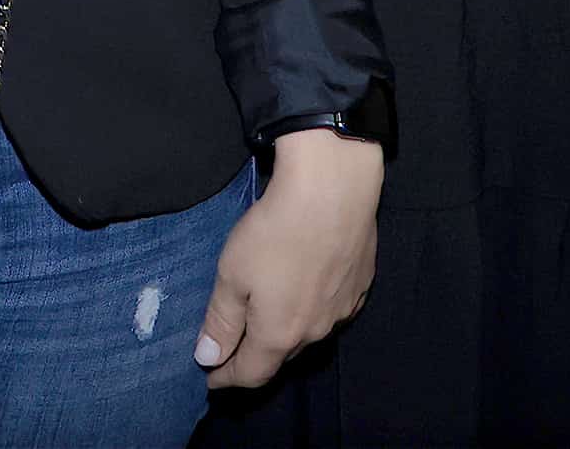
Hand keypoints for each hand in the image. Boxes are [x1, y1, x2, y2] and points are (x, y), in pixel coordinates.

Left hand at [195, 128, 379, 388]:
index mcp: (280, 334)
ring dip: (286, 330)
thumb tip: (208, 358)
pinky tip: (307, 290)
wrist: (333, 191)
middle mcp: (316, 331)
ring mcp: (343, 309)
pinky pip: (332, 308)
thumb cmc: (273, 233)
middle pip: (280, 354)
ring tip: (269, 317)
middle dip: (256, 354)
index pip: (251, 372)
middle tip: (235, 346)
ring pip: (309, 331)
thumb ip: (221, 320)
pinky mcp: (361, 284)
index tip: (210, 378)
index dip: (226, 377)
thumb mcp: (232, 275)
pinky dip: (313, 307)